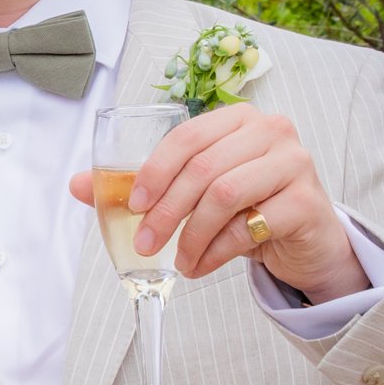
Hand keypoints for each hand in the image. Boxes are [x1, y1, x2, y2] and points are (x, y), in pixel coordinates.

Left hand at [67, 104, 367, 300]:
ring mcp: (294, 163)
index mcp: (238, 119)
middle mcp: (271, 131)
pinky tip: (201, 265)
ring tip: (178, 260)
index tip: (133, 205)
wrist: (304, 239)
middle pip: (203, 168)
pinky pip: (249, 226)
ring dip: (191, 234)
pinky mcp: (307, 202)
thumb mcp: (194, 192)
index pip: (187, 137)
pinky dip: (216, 251)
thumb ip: (141, 185)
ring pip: (225, 195)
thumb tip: (76, 185)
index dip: (154, 171)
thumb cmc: (246, 207)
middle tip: (146, 244)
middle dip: (166, 211)